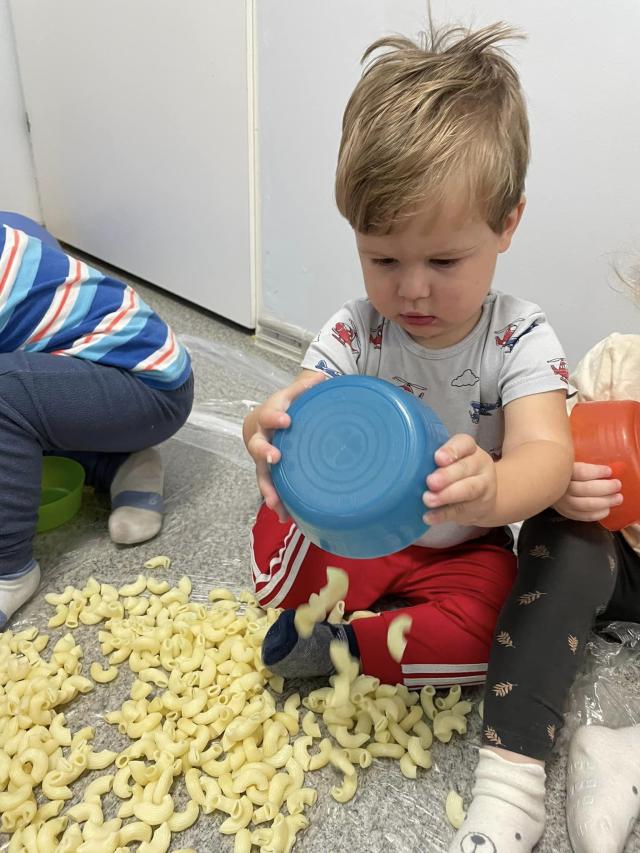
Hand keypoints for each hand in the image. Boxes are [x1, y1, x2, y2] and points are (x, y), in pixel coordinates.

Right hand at [244, 372, 326, 520]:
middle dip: (266, 454)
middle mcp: (262, 439)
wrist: (261, 423)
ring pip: (262, 474)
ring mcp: (262, 459)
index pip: (270, 414)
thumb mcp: (291, 394)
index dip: (276, 416)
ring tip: (275, 503)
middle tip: (275, 459)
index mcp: (269, 417)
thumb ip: (304, 388)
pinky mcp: (268, 474)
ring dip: (268, 488)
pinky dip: (278, 502)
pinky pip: (270, 489)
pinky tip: (286, 516)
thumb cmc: (282, 408)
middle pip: (259, 447)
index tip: (286, 420)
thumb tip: (323, 376)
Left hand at [422, 434, 496, 525]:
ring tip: (428, 500)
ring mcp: (482, 487)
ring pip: (468, 490)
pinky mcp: (477, 508)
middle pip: (465, 468)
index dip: (452, 450)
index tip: (438, 458)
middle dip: (447, 475)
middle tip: (430, 482)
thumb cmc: (458, 471)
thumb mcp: (452, 459)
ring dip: (446, 496)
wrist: (487, 497)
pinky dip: (443, 515)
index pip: (464, 443)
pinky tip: (429, 517)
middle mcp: (479, 466)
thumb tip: (407, 465)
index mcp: (470, 449)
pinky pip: (460, 511)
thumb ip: (435, 459)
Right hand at [553, 462, 621, 521]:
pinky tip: (607, 508)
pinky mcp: (568, 513)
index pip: (581, 472)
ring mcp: (564, 503)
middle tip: (617, 484)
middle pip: (587, 489)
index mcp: (562, 472)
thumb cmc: (565, 472)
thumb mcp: (569, 462)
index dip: (598, 472)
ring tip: (617, 498)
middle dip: (607, 487)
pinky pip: (586, 516)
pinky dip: (599, 513)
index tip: (609, 471)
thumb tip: (605, 461)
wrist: (548, 484)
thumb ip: (582, 462)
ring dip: (606, 501)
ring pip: (587, 504)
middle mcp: (562, 488)